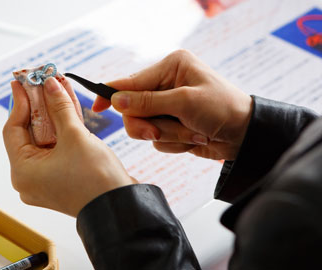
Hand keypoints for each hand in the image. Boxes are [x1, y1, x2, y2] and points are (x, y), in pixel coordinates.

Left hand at [3, 77, 134, 216]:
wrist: (121, 208)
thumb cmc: (96, 180)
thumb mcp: (75, 136)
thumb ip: (59, 107)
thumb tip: (49, 84)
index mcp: (23, 172)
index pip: (13, 129)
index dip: (20, 102)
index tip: (23, 81)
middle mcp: (29, 178)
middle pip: (29, 133)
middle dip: (40, 105)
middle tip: (43, 81)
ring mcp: (45, 179)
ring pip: (45, 138)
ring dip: (53, 113)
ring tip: (58, 87)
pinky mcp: (61, 178)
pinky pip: (56, 148)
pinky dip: (62, 129)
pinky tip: (68, 105)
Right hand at [93, 50, 252, 160]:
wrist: (247, 136)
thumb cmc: (223, 109)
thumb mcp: (185, 102)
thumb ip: (148, 102)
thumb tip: (116, 100)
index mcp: (170, 67)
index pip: (130, 82)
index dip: (110, 95)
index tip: (95, 107)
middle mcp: (166, 85)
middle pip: (133, 109)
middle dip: (148, 124)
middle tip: (158, 132)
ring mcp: (167, 107)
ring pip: (144, 127)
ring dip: (166, 135)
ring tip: (189, 133)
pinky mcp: (171, 125)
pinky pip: (157, 140)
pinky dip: (174, 142)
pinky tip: (193, 138)